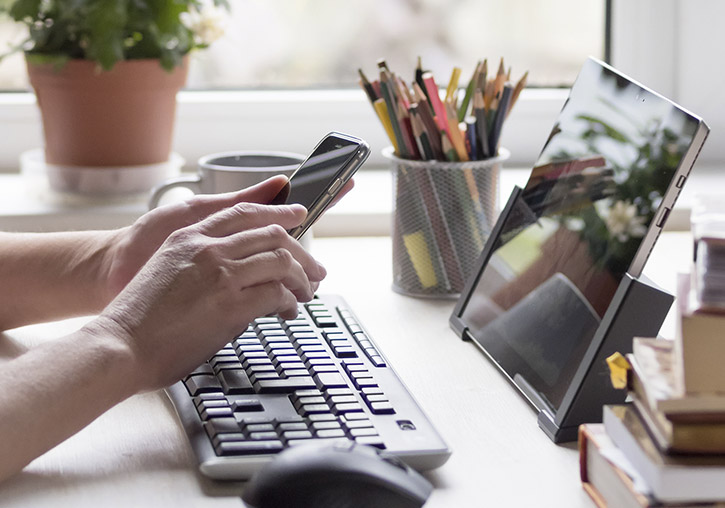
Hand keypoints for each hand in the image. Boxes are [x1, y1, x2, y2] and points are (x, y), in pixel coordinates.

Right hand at [94, 197, 326, 391]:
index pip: (245, 211)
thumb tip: (240, 274)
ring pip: (282, 262)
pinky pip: (277, 294)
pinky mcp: (230, 304)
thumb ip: (203, 261)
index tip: (299, 216)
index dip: (279, 212)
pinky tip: (288, 312)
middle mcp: (207, 248)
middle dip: (303, 253)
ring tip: (307, 293)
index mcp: (189, 236)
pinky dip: (290, 303)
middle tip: (315, 270)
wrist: (119, 345)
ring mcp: (220, 274)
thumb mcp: (167, 269)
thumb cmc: (139, 317)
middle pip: (273, 235)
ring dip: (302, 279)